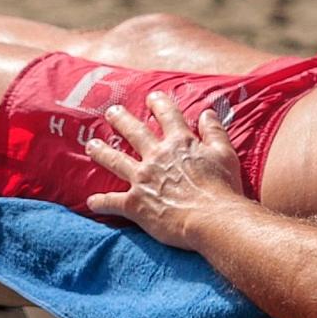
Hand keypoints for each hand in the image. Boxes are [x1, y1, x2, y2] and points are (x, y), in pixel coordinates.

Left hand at [84, 92, 246, 247]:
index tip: (151, 97)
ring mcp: (143, 179)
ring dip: (102, 152)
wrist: (213, 219)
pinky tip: (92, 202)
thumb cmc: (223, 189)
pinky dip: (101, 202)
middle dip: (121, 120)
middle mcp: (157, 156)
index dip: (159, 104)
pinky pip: (113, 201)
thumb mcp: (225, 154)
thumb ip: (214, 131)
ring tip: (91, 145)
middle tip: (111, 112)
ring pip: (116, 161)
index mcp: (179, 143)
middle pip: (134, 133)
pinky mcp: (135, 204)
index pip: (167, 116)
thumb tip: (208, 113)